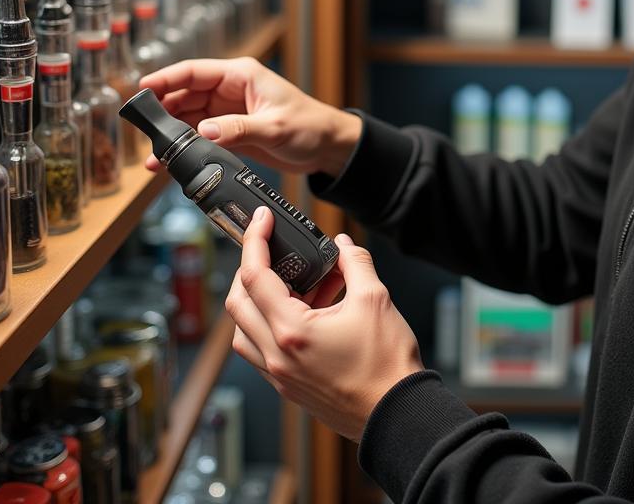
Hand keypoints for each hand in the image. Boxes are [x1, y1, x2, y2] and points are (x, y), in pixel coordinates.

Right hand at [138, 57, 361, 177]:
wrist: (328, 147)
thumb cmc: (310, 126)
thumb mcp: (275, 127)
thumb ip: (239, 129)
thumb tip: (204, 131)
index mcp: (241, 76)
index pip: (194, 71)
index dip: (165, 79)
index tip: (141, 90)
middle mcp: (230, 90)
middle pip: (185, 96)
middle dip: (162, 113)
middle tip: (141, 132)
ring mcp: (228, 112)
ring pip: (188, 119)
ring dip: (171, 136)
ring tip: (153, 157)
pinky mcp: (230, 132)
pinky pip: (200, 137)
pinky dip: (185, 149)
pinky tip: (170, 164)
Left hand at [226, 208, 424, 441]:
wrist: (396, 414)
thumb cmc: (386, 366)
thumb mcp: (376, 298)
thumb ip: (355, 263)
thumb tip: (343, 245)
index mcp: (292, 331)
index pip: (255, 276)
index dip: (256, 240)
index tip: (263, 220)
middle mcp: (276, 356)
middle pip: (237, 304)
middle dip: (250, 269)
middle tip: (272, 249)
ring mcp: (279, 374)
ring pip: (244, 329)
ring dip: (258, 300)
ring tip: (295, 284)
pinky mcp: (288, 386)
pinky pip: (260, 350)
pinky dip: (270, 324)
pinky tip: (302, 312)